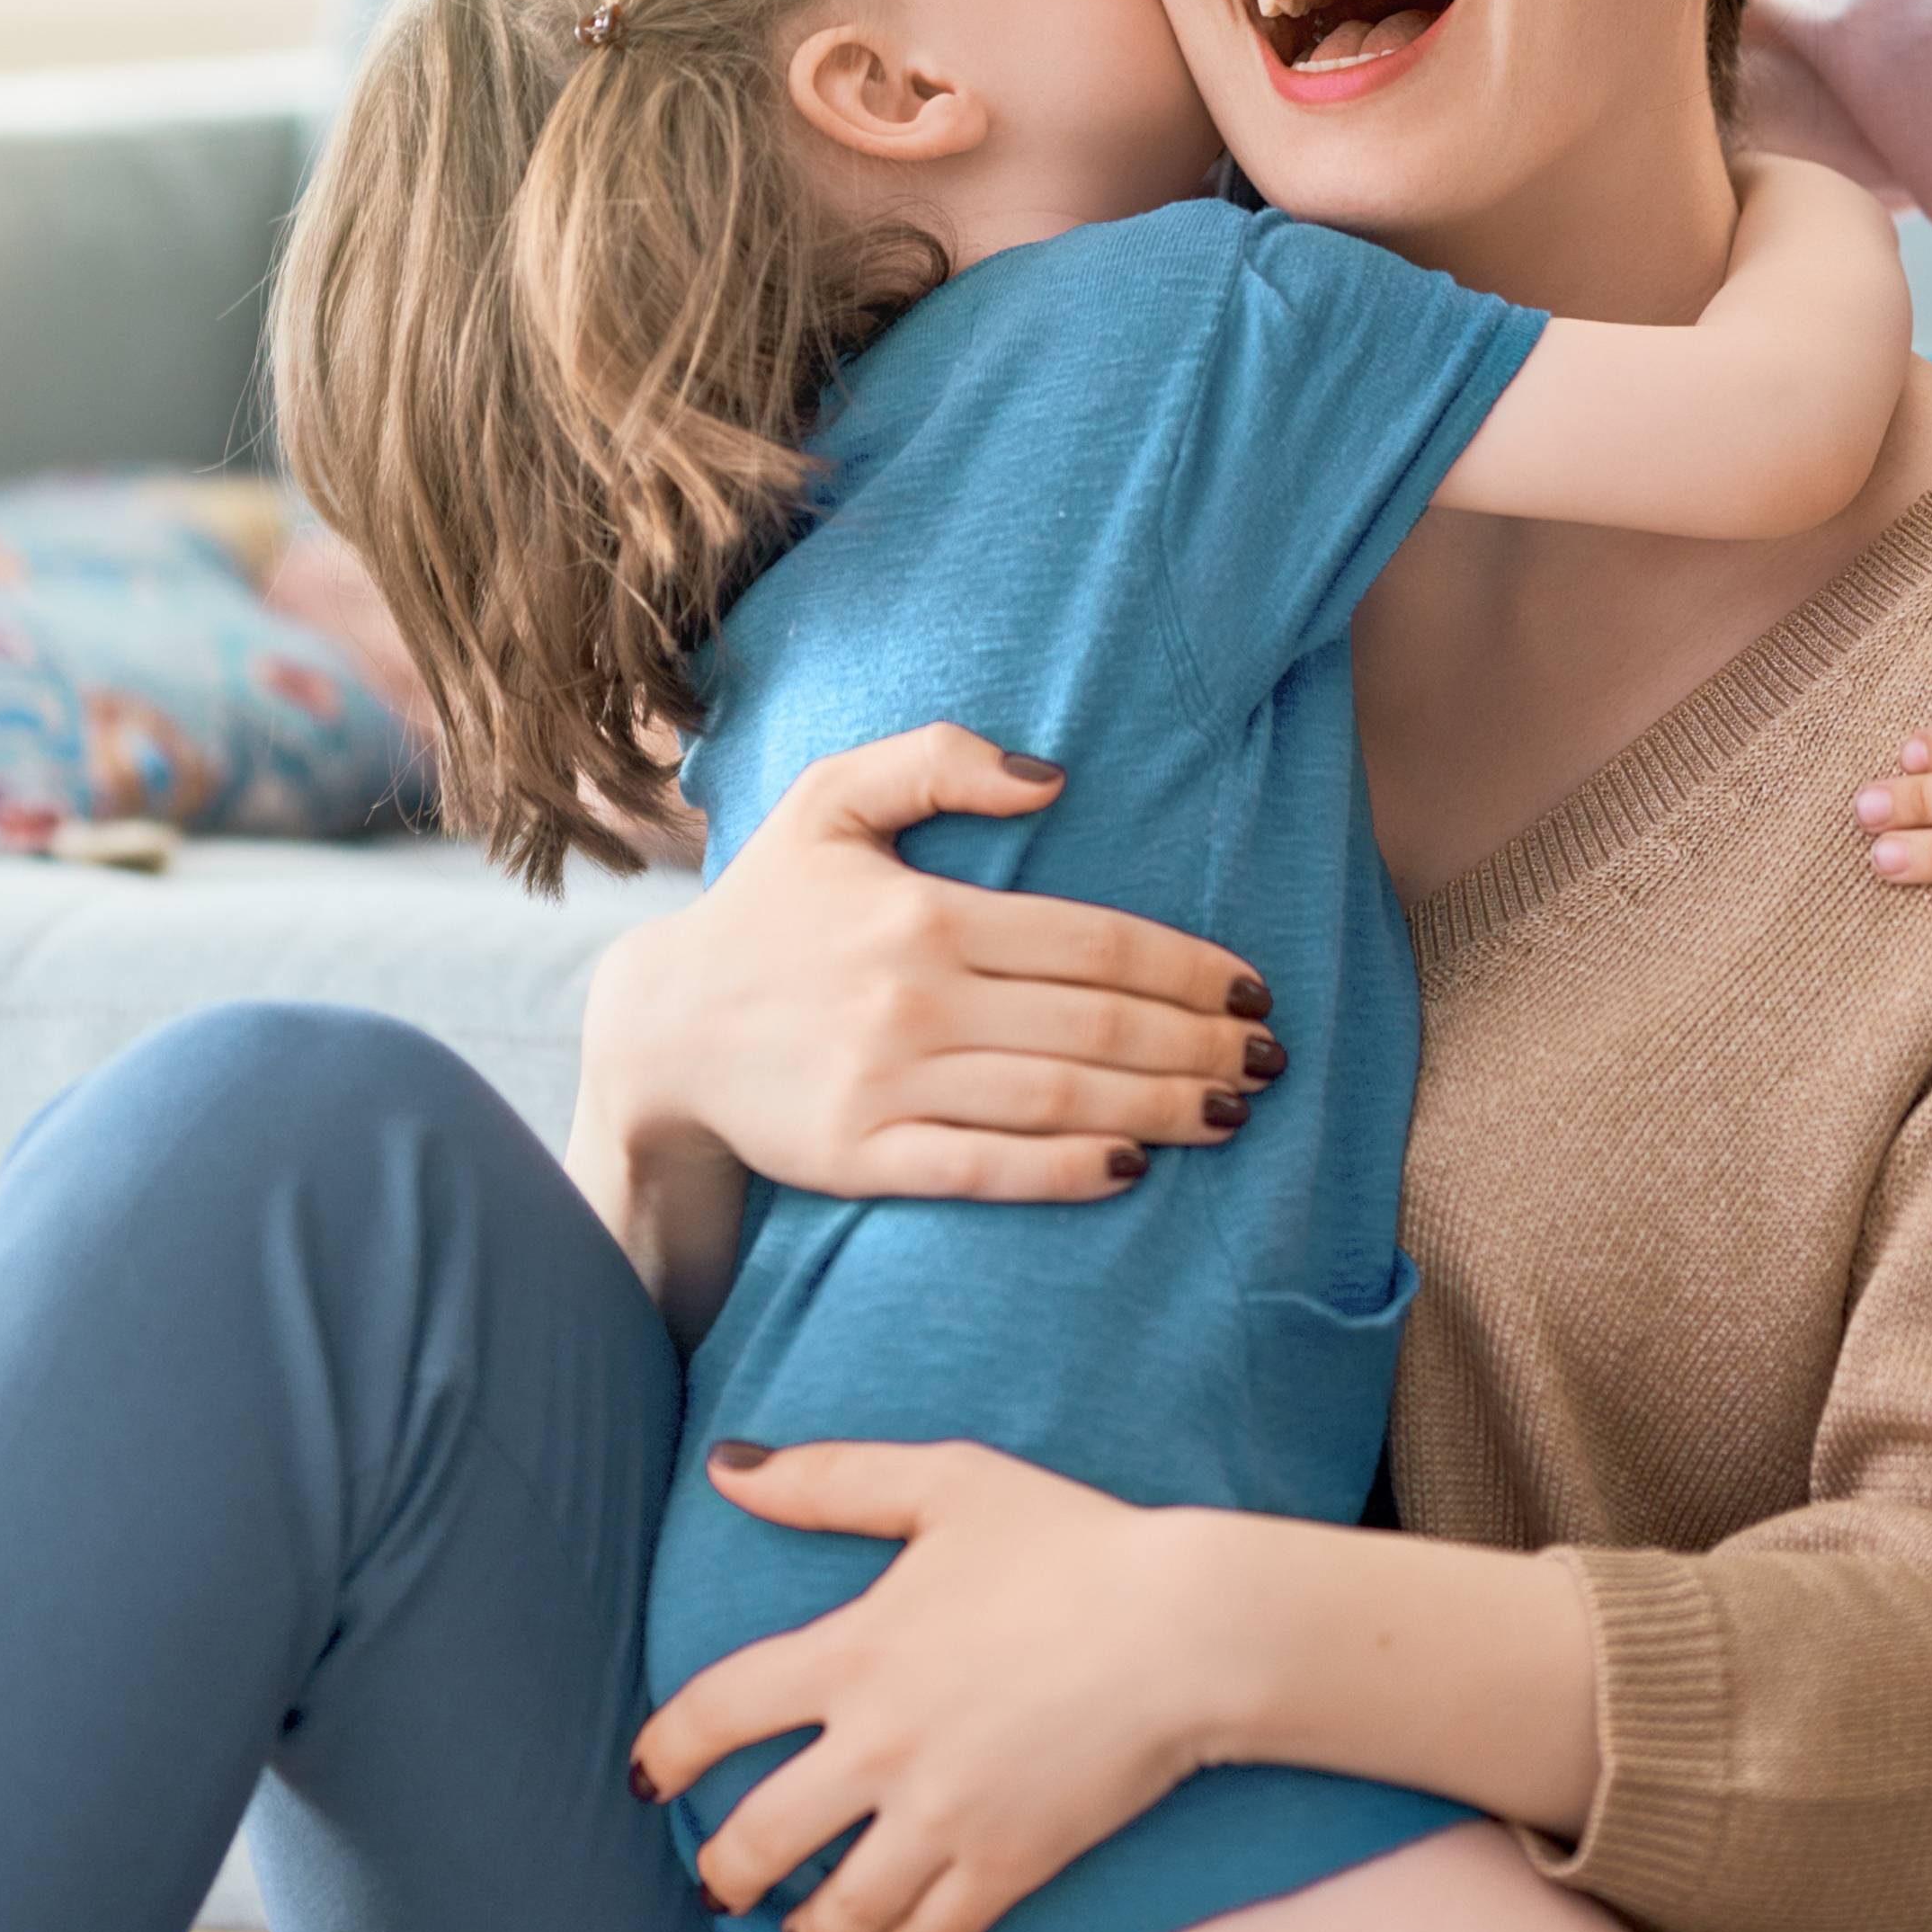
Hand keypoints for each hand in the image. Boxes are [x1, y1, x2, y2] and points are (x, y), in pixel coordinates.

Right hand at [583, 725, 1269, 1213]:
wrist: (660, 1027)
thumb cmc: (767, 909)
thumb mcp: (832, 799)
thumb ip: (937, 759)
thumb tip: (1054, 778)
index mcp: (925, 912)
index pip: (1094, 942)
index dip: (1190, 968)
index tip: (1253, 987)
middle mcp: (913, 1000)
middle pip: (1097, 1025)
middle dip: (1201, 1044)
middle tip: (1271, 1059)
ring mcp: (887, 1084)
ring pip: (1061, 1100)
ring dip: (1164, 1107)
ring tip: (1234, 1112)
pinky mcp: (860, 1157)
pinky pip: (987, 1169)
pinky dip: (1069, 1172)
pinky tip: (1134, 1166)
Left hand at [632, 1439, 1233, 1931]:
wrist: (1187, 1629)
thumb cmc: (1071, 1544)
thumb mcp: (945, 1483)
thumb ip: (828, 1479)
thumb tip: (725, 1468)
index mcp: (849, 1656)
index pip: (714, 1714)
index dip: (665, 1753)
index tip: (647, 1781)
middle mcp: (877, 1751)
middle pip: (759, 1841)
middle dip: (724, 1876)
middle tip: (718, 1889)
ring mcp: (941, 1819)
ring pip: (839, 1913)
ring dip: (807, 1931)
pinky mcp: (1008, 1866)